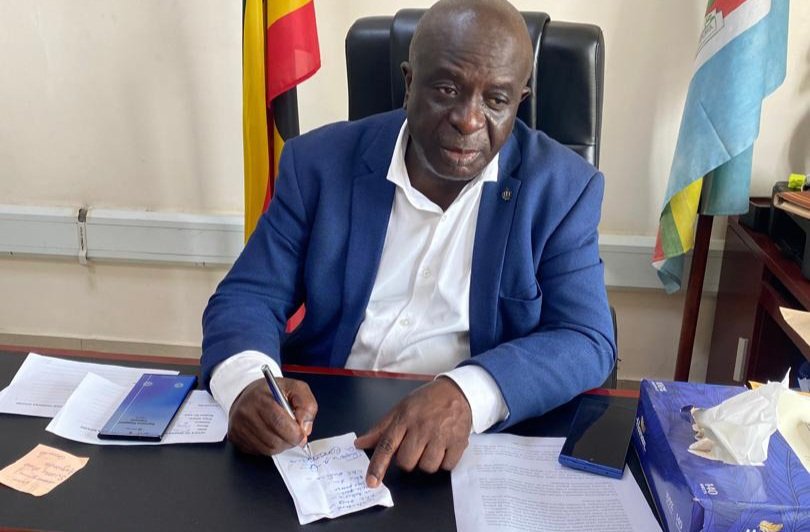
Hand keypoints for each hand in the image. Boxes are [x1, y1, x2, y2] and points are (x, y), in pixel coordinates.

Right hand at [227, 377, 317, 454]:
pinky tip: (272, 435)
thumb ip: (306, 405)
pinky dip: (270, 447)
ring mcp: (238, 426)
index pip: (278, 422)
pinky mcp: (235, 437)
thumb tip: (305, 428)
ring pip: (267, 449)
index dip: (294, 433)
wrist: (249, 393)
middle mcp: (246, 413)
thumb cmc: (273, 392)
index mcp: (260, 398)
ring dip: (281, 445)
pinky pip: (258, 451)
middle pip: (273, 440)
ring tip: (283, 433)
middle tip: (295, 436)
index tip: (302, 434)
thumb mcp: (295, 388)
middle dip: (289, 441)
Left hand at [354, 377, 471, 487]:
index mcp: (404, 418)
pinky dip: (445, 461)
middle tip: (415, 446)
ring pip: (427, 467)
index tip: (371, 482)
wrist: (457, 391)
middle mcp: (422, 427)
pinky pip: (446, 466)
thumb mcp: (401, 408)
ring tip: (431, 446)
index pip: (387, 445)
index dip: (378, 466)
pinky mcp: (458, 442)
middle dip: (408, 460)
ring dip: (427, 462)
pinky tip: (444, 447)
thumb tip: (360, 443)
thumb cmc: (426, 401)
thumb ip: (380, 429)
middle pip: (407, 462)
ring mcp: (441, 435)